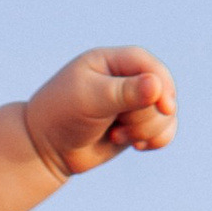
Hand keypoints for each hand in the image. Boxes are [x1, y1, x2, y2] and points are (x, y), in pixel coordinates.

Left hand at [23, 47, 176, 179]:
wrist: (46, 149)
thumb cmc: (61, 116)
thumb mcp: (89, 99)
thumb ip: (123, 92)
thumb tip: (156, 86)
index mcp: (112, 61)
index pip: (148, 65)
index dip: (161, 84)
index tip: (164, 107)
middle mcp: (127, 79)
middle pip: (162, 92)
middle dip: (145, 115)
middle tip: (116, 125)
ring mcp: (135, 102)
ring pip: (166, 114)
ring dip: (146, 130)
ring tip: (117, 136)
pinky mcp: (139, 125)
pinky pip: (166, 130)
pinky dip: (156, 140)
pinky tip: (136, 146)